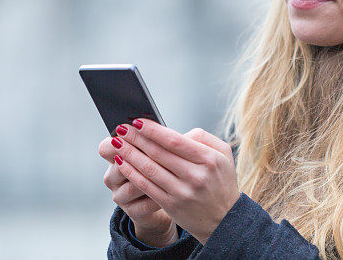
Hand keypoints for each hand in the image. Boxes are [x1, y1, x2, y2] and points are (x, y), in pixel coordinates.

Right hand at [100, 132, 175, 245]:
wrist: (164, 199)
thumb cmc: (162, 166)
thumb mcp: (159, 150)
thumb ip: (161, 140)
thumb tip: (175, 132)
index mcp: (115, 156)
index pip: (106, 147)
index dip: (120, 141)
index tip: (137, 131)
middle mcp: (112, 176)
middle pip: (119, 165)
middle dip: (140, 158)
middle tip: (160, 152)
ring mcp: (119, 195)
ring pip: (132, 186)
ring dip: (150, 179)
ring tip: (168, 174)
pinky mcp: (131, 211)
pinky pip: (142, 205)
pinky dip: (156, 198)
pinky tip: (169, 192)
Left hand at [113, 119, 239, 244]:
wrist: (225, 220)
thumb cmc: (222, 181)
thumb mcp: (224, 155)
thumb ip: (202, 138)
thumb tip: (175, 133)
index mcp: (209, 159)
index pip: (175, 141)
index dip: (153, 130)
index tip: (137, 121)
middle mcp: (195, 176)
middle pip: (158, 153)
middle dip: (136, 139)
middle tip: (121, 128)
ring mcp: (182, 192)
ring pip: (149, 169)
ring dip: (129, 155)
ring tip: (117, 143)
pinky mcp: (172, 205)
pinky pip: (147, 186)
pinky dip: (132, 173)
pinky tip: (121, 163)